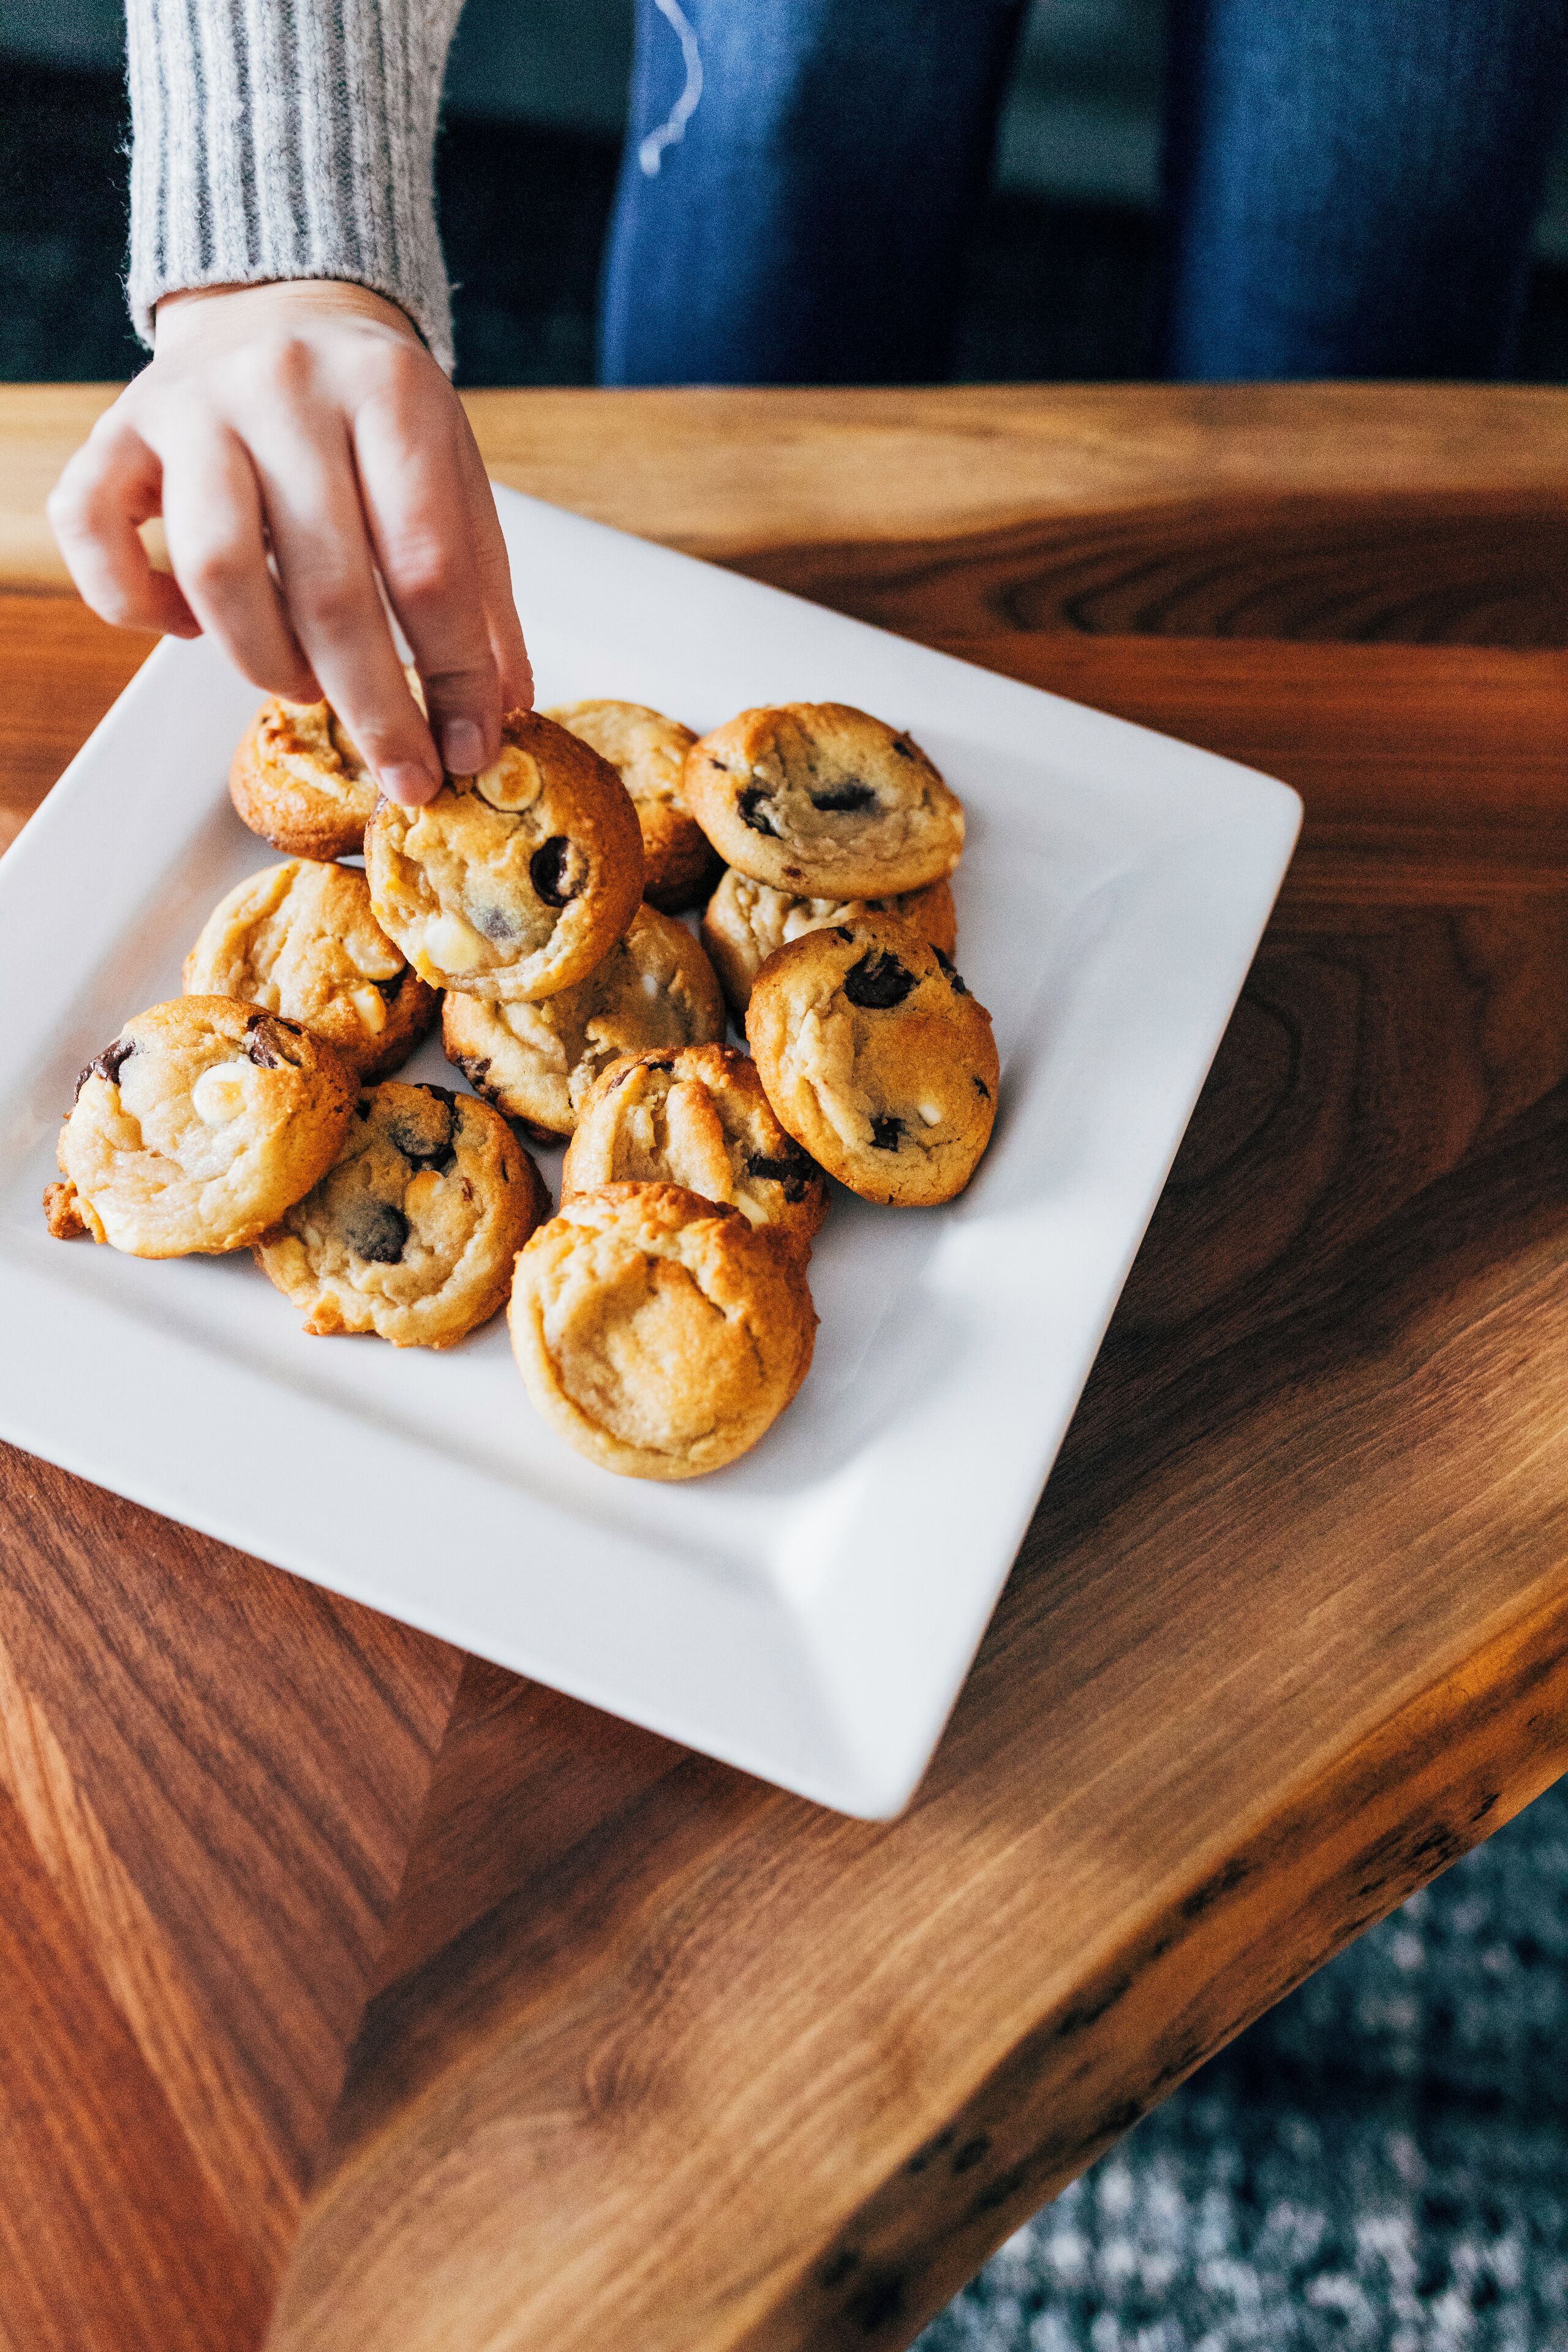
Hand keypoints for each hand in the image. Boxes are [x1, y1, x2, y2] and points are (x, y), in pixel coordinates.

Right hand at [47, 280, 530, 804]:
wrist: (281, 305)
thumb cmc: (374, 414)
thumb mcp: (453, 475)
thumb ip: (482, 591)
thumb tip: (498, 711)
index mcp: (389, 392)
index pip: (429, 565)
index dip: (454, 676)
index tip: (468, 750)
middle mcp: (285, 388)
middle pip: (330, 588)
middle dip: (376, 706)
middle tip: (402, 771)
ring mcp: (192, 408)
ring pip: (218, 574)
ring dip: (267, 663)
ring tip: (305, 683)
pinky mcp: (116, 433)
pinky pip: (96, 538)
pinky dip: (140, 606)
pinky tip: (191, 626)